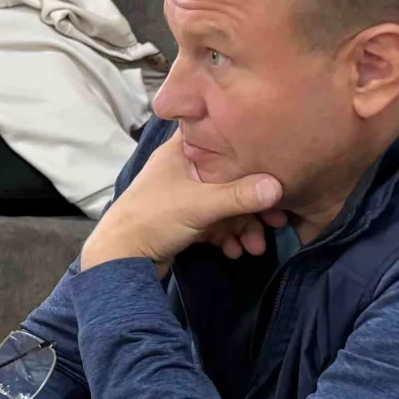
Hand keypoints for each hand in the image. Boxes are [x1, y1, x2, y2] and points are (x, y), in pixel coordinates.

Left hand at [80, 133, 284, 271]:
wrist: (119, 260)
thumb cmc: (153, 219)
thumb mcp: (199, 205)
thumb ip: (238, 196)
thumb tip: (278, 186)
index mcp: (180, 152)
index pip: (220, 139)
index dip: (249, 152)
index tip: (276, 169)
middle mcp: (183, 169)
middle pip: (230, 178)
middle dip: (254, 204)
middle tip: (278, 222)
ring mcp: (183, 195)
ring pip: (224, 204)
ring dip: (244, 226)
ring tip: (257, 246)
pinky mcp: (183, 220)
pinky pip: (214, 223)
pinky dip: (228, 236)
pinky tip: (236, 252)